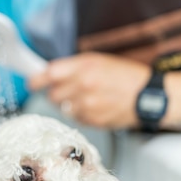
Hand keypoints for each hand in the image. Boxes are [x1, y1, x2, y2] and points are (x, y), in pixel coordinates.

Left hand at [29, 52, 150, 128]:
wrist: (148, 96)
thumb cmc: (124, 75)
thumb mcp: (97, 60)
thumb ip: (72, 66)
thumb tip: (48, 74)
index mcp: (84, 67)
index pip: (48, 74)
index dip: (36, 80)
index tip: (32, 83)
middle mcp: (83, 86)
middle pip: (52, 94)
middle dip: (55, 92)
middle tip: (67, 89)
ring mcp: (88, 105)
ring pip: (62, 108)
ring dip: (68, 104)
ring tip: (85, 97)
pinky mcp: (93, 120)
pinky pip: (76, 118)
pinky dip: (80, 113)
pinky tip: (94, 106)